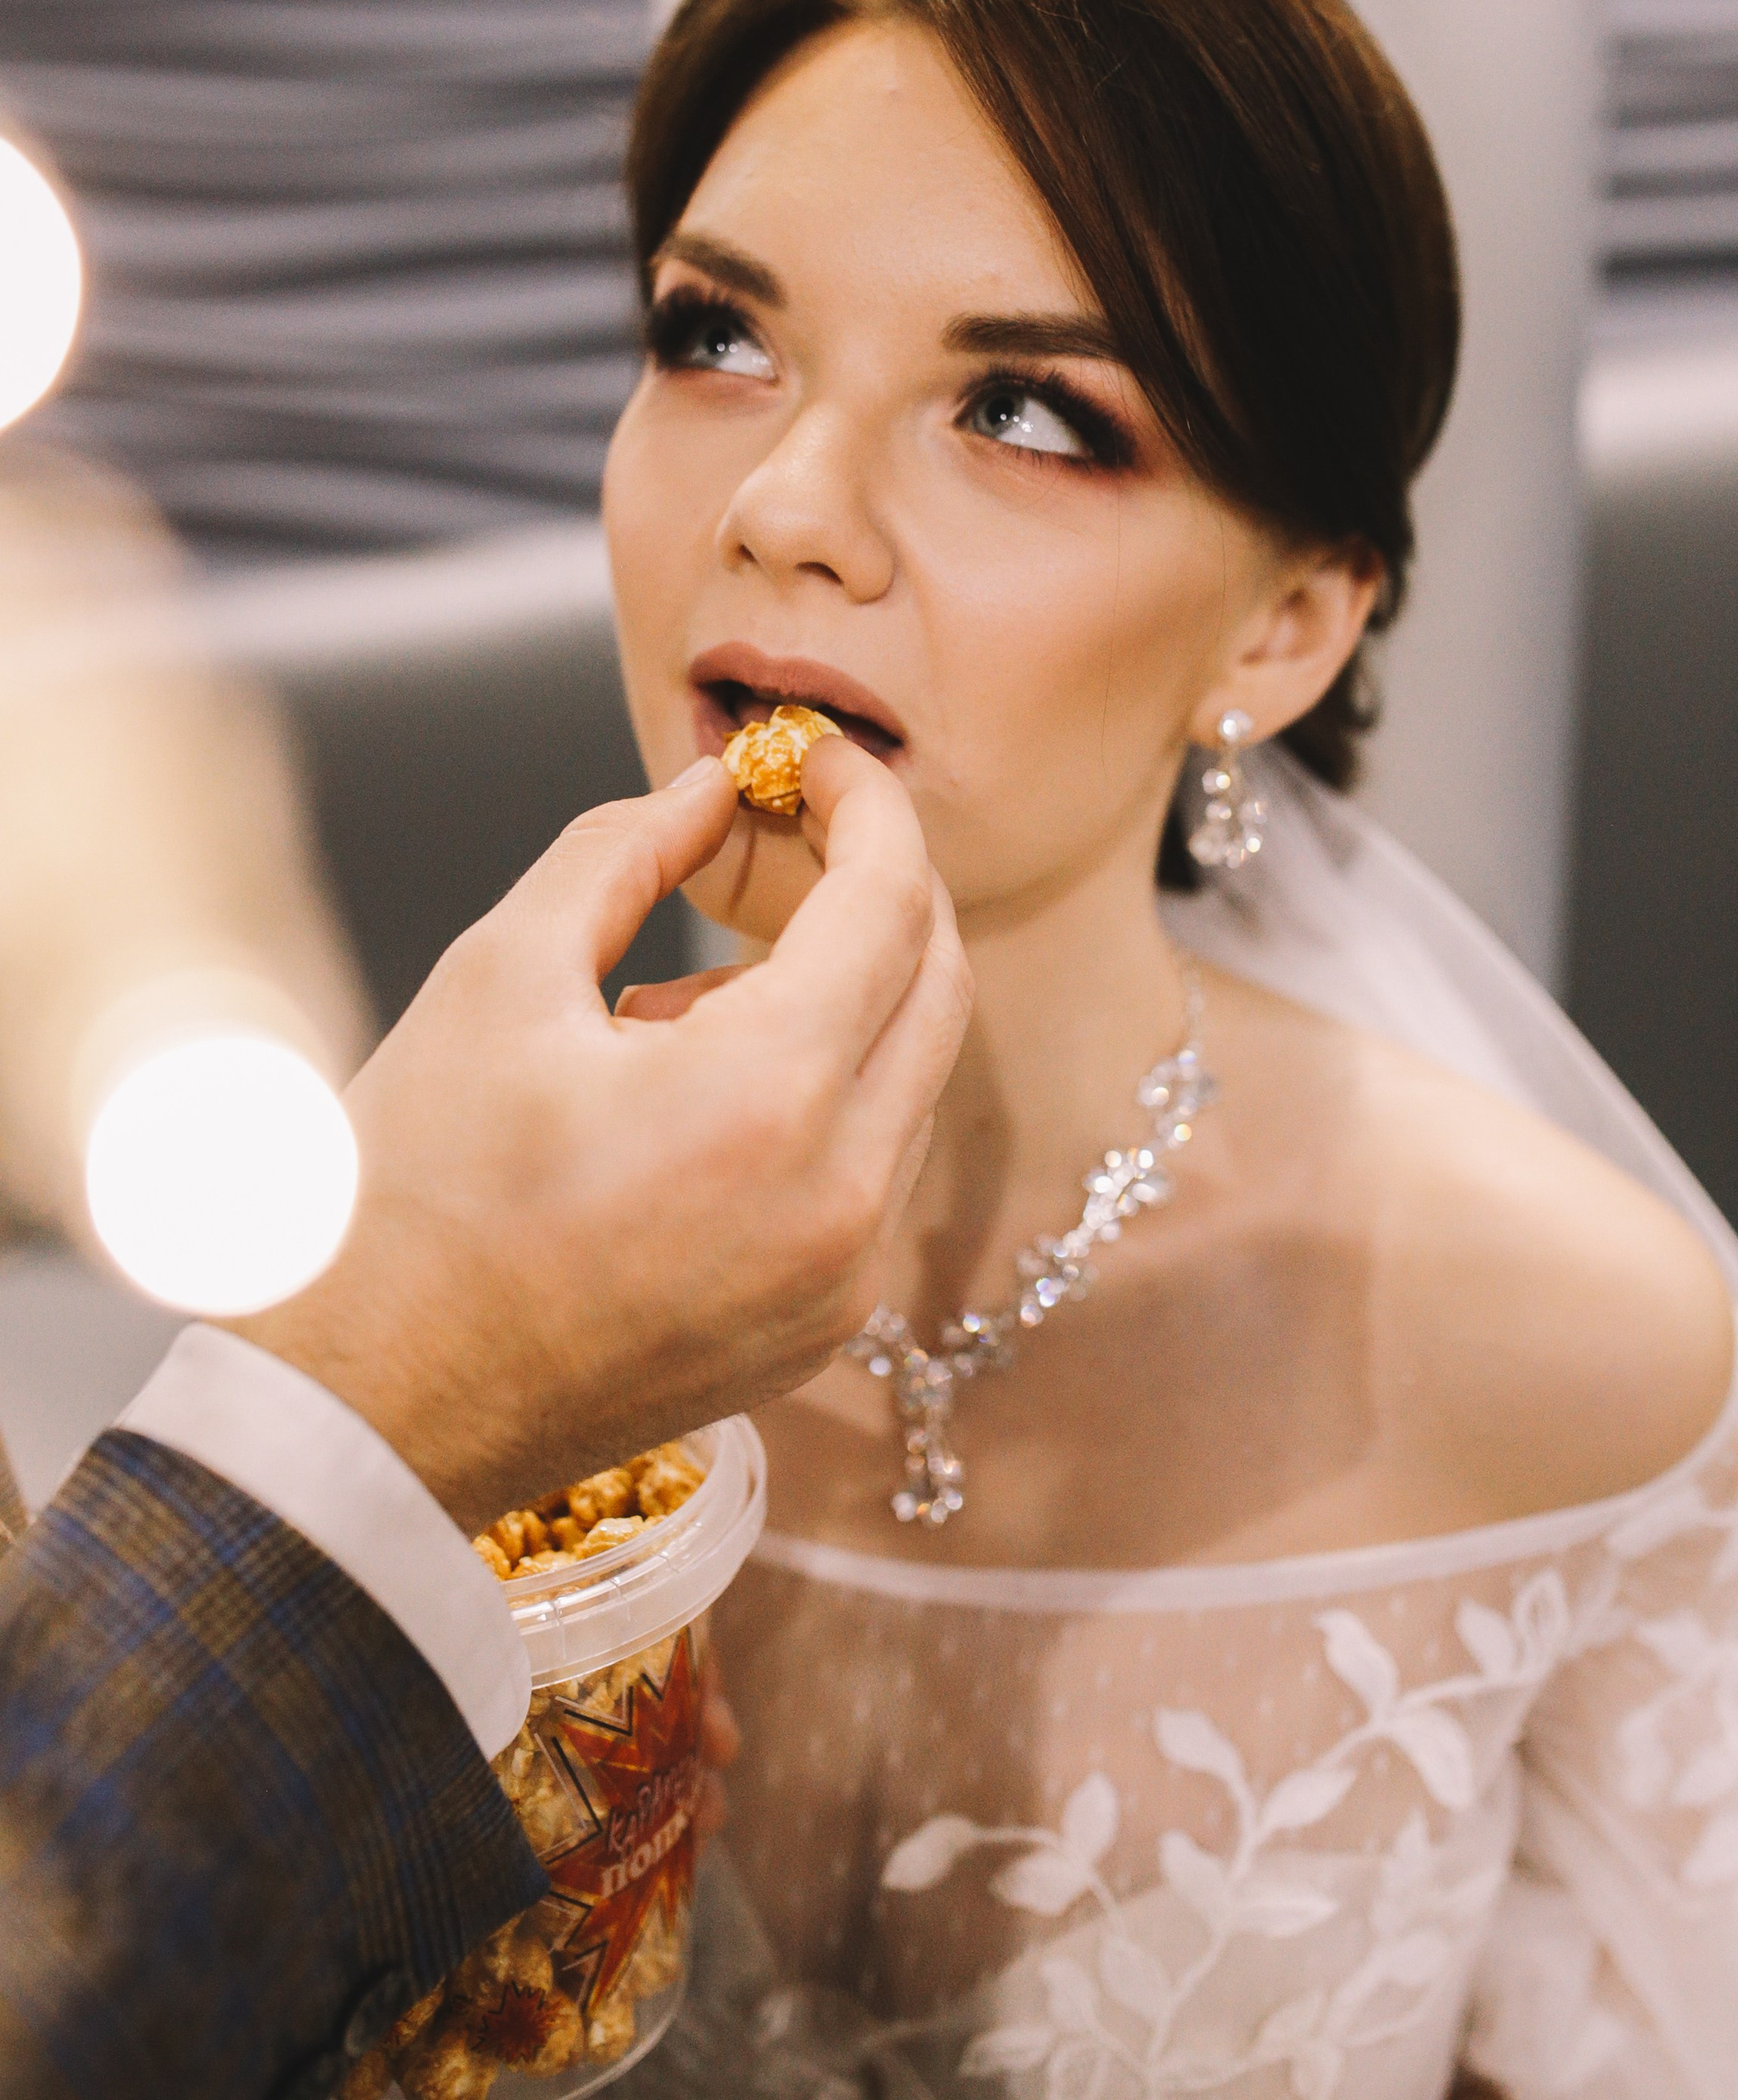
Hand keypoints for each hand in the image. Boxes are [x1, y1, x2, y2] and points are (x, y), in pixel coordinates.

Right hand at [238, 741, 970, 1534]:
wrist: (371, 1411)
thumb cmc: (410, 1194)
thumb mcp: (499, 976)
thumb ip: (622, 852)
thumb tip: (709, 790)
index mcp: (770, 1098)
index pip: (890, 902)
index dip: (866, 803)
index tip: (814, 754)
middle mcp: (843, 1197)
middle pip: (937, 984)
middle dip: (878, 887)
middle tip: (786, 833)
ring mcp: (846, 1276)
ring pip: (912, 1076)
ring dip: (842, 995)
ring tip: (677, 996)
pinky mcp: (825, 1326)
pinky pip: (874, 1165)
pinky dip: (823, 1092)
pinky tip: (693, 1089)